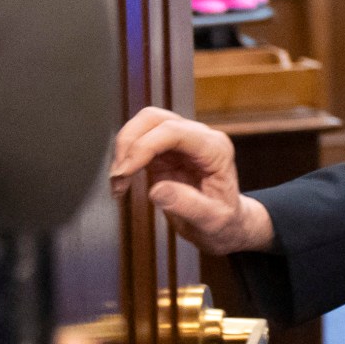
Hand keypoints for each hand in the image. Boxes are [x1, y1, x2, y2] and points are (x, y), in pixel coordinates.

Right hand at [109, 105, 276, 253]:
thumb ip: (188, 206)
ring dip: (123, 149)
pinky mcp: (166, 150)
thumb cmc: (224, 221)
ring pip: (143, 124)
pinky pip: (139, 142)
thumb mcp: (212, 221)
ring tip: (118, 182)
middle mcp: (199, 138)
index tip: (125, 171)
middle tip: (118, 176)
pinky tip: (122, 182)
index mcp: (215, 149)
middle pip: (155, 119)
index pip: (175, 131)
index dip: (145, 146)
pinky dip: (125, 159)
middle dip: (129, 143)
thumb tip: (157, 191)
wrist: (226, 224)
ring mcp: (181, 141)